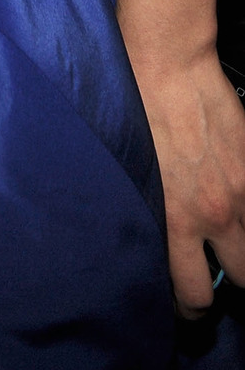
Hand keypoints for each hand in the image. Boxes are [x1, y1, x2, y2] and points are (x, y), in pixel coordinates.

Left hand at [135, 51, 244, 312]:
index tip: (188, 301)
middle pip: (239, 278)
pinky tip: (237, 202)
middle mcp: (214, 214)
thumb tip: (160, 240)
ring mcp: (241, 191)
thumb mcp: (136, 173)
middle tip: (214, 265)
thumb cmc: (138, 111)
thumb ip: (155, 213)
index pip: (193, 293)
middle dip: (228, 278)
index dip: (192, 305)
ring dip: (244, 246)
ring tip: (230, 237)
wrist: (168, 64)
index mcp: (175, 220)